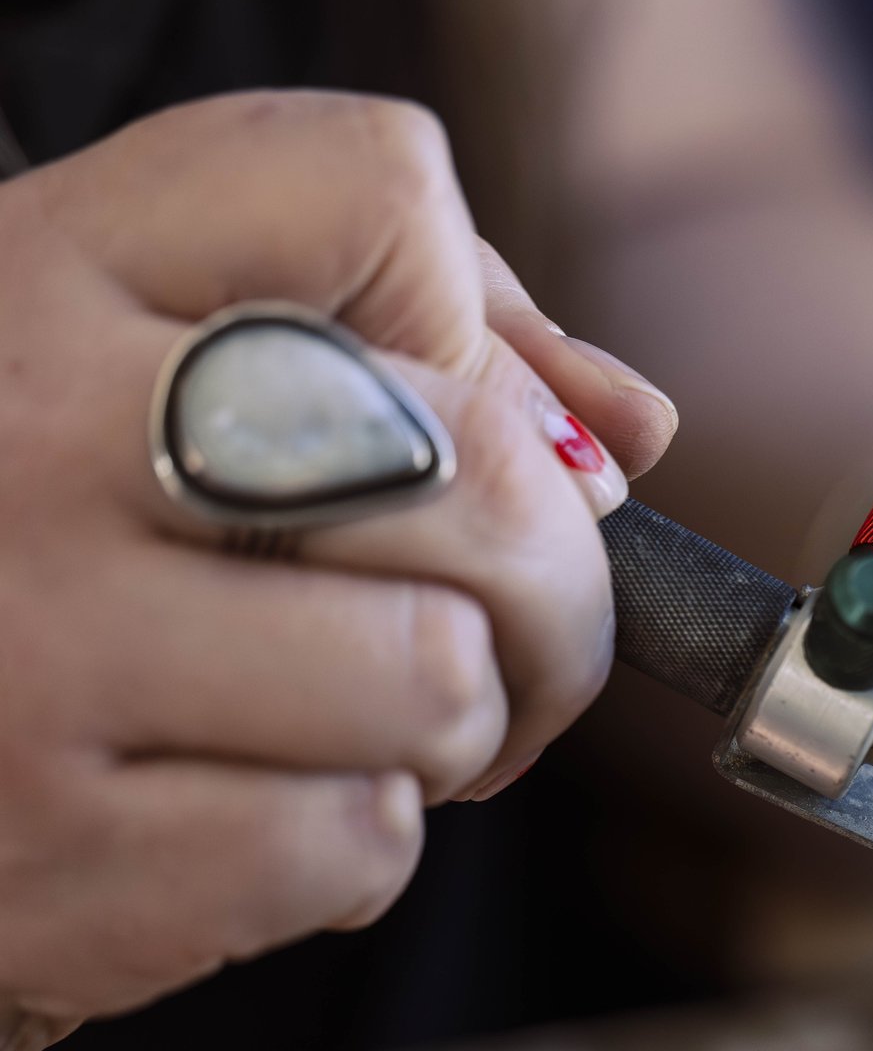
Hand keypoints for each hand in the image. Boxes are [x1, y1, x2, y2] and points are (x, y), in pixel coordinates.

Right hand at [0, 91, 677, 1050]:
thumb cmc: (0, 557)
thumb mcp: (107, 379)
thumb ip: (376, 341)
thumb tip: (631, 430)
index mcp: (40, 272)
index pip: (373, 188)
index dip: (477, 321)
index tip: (452, 423)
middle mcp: (26, 435)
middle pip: (485, 474)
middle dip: (559, 593)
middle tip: (500, 642)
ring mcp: (33, 652)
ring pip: (439, 679)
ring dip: (446, 735)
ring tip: (344, 728)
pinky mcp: (54, 862)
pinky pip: (355, 844)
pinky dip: (346, 854)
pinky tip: (239, 819)